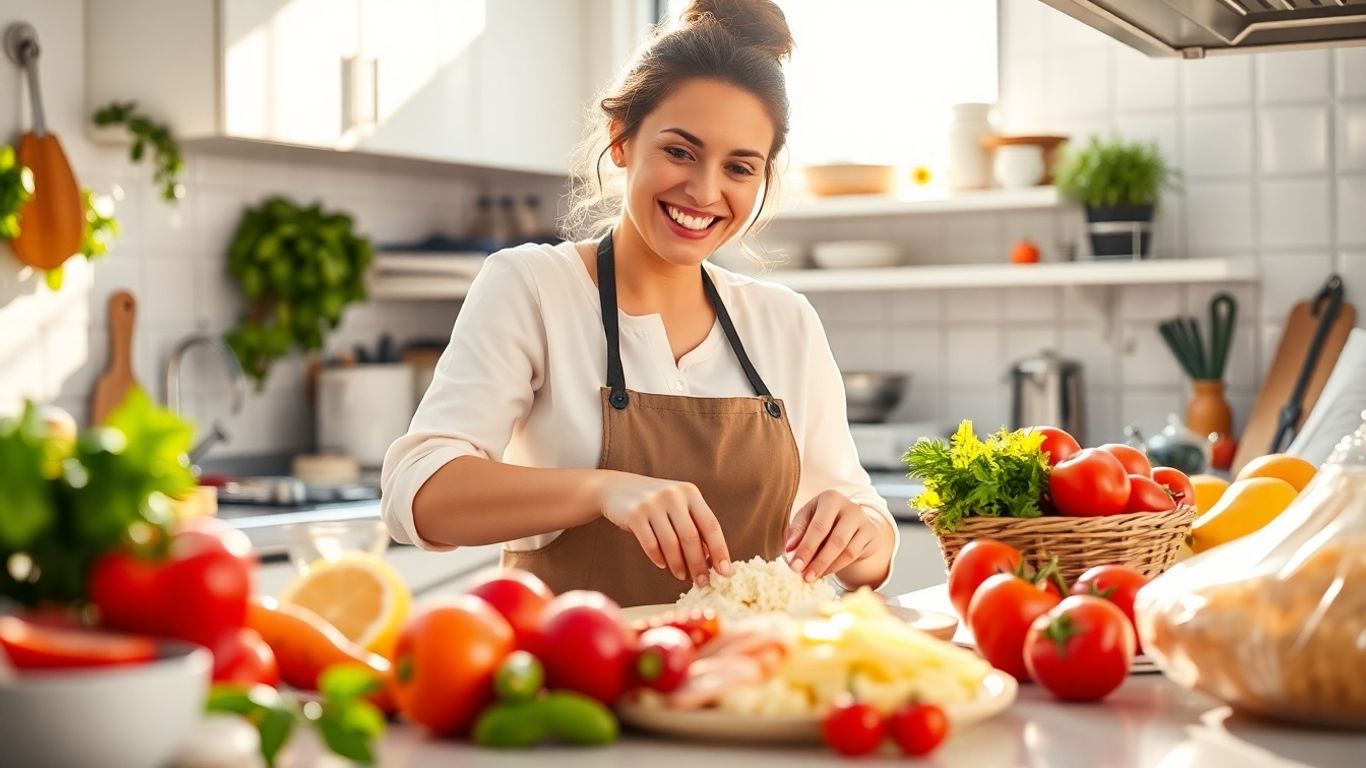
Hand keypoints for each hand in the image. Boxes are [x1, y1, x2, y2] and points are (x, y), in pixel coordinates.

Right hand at [596, 471, 731, 586]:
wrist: (617, 488)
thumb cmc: (655, 503)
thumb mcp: (678, 506)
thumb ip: (694, 527)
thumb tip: (710, 561)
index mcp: (690, 493)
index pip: (711, 525)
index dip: (719, 550)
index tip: (725, 572)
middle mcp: (673, 495)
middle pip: (691, 537)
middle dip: (699, 564)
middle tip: (703, 582)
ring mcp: (653, 504)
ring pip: (671, 543)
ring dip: (679, 565)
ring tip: (682, 576)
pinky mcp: (635, 515)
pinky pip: (650, 544)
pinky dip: (658, 558)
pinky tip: (662, 565)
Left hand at [785, 490, 884, 581]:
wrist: (848, 521)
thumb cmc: (821, 518)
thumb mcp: (806, 519)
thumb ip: (797, 531)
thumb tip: (790, 548)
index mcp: (831, 498)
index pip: (819, 527)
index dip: (806, 548)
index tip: (794, 567)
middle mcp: (851, 507)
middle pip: (835, 540)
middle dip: (818, 561)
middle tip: (804, 577)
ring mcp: (864, 521)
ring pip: (847, 551)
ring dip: (828, 567)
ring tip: (812, 577)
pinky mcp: (872, 534)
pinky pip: (855, 556)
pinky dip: (837, 567)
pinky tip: (824, 573)